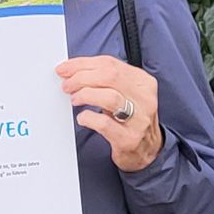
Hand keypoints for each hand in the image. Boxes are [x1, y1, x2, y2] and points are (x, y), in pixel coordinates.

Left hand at [57, 54, 162, 171]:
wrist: (147, 150)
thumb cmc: (131, 118)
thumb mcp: (126, 93)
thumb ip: (106, 79)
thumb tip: (74, 70)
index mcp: (143, 82)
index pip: (110, 63)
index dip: (83, 64)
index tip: (65, 68)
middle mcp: (144, 99)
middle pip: (109, 76)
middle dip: (81, 78)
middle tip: (67, 85)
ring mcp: (138, 120)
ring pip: (109, 97)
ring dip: (85, 95)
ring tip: (75, 99)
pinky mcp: (128, 138)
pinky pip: (104, 124)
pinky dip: (88, 118)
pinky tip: (82, 117)